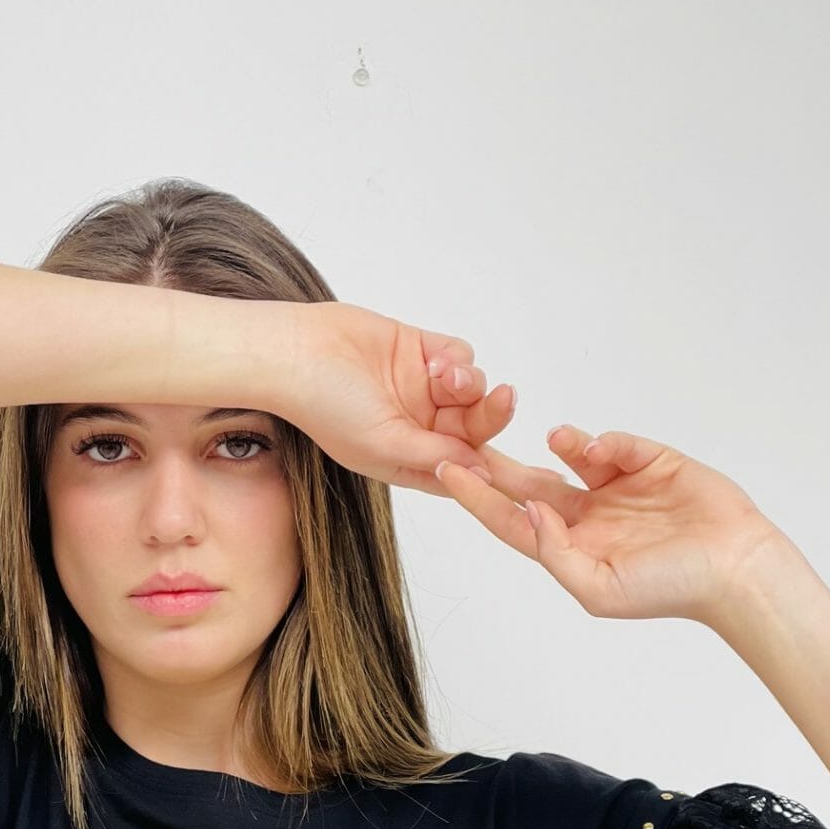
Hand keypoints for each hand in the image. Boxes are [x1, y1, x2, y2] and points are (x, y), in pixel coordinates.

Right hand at [276, 301, 516, 496]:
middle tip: (503, 400)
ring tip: (443, 377)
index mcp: (410, 461)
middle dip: (490, 417)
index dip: (498, 476)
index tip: (533, 478)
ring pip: (473, 392)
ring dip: (469, 385)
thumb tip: (484, 474)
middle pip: (475, 430)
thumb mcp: (384, 444)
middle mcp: (420, 428)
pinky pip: (461, 357)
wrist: (297, 351)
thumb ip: (436, 457)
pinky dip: (457, 360)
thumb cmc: (326, 407)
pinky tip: (435, 362)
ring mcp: (422, 389)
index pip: (464, 473)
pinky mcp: (422, 350)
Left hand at [435, 424, 789, 622]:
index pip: (511, 519)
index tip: (445, 470)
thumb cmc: (671, 589)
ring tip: (555, 440)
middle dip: (498, 461)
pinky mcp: (649, 462)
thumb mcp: (599, 589)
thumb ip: (556, 555)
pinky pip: (616, 443)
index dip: (477, 497)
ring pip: (571, 454)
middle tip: (464, 433)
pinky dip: (604, 441)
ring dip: (557, 444)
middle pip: (529, 483)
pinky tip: (603, 449)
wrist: (736, 567)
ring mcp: (617, 487)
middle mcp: (586, 516)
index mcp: (569, 548)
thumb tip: (527, 512)